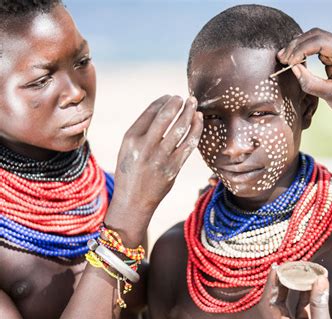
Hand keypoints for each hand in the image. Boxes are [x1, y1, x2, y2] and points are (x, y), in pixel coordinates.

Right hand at [105, 95, 202, 243]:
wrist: (133, 202)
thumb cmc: (130, 173)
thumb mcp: (127, 150)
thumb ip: (142, 132)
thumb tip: (165, 112)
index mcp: (130, 139)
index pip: (150, 113)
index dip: (163, 102)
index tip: (171, 97)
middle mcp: (145, 146)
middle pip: (166, 117)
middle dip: (178, 104)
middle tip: (185, 97)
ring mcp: (161, 158)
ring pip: (180, 129)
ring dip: (189, 113)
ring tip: (194, 104)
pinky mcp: (174, 168)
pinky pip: (189, 144)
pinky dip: (196, 130)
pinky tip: (199, 120)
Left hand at [258, 269, 331, 318]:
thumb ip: (319, 305)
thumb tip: (319, 279)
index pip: (267, 304)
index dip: (270, 286)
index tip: (276, 269)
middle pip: (276, 302)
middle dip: (280, 284)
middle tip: (286, 266)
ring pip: (289, 304)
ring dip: (293, 288)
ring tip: (298, 271)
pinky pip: (302, 308)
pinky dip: (306, 296)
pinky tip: (312, 284)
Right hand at [278, 28, 331, 133]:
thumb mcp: (328, 94)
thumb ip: (309, 82)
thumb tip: (293, 68)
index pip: (320, 43)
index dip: (301, 50)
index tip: (288, 62)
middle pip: (316, 35)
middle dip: (297, 45)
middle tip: (281, 58)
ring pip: (315, 37)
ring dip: (298, 46)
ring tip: (285, 58)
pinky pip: (317, 45)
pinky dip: (304, 50)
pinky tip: (294, 59)